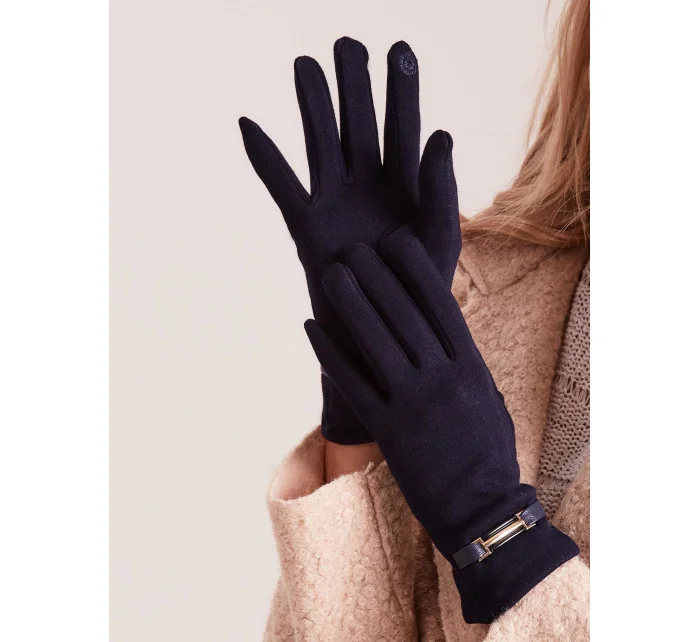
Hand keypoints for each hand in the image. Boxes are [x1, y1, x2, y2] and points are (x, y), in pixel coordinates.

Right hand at [239, 37, 460, 443]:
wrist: (382, 334)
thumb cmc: (420, 291)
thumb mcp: (441, 239)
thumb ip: (442, 188)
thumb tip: (441, 132)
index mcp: (406, 186)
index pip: (404, 128)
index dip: (402, 90)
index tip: (400, 50)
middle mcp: (368, 187)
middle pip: (358, 125)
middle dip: (354, 86)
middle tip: (347, 43)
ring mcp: (334, 203)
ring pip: (320, 144)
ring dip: (312, 106)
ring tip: (304, 63)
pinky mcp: (305, 226)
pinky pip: (281, 186)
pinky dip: (264, 158)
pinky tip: (247, 124)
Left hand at [304, 232, 578, 621]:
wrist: (484, 511)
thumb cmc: (489, 454)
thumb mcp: (487, 399)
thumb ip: (464, 363)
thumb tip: (443, 330)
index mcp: (471, 367)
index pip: (442, 306)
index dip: (416, 270)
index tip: (397, 241)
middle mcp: (443, 379)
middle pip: (405, 315)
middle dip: (378, 276)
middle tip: (355, 247)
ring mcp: (415, 405)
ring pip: (377, 342)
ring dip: (351, 303)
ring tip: (333, 273)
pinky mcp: (389, 431)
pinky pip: (354, 384)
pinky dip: (331, 354)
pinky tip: (312, 328)